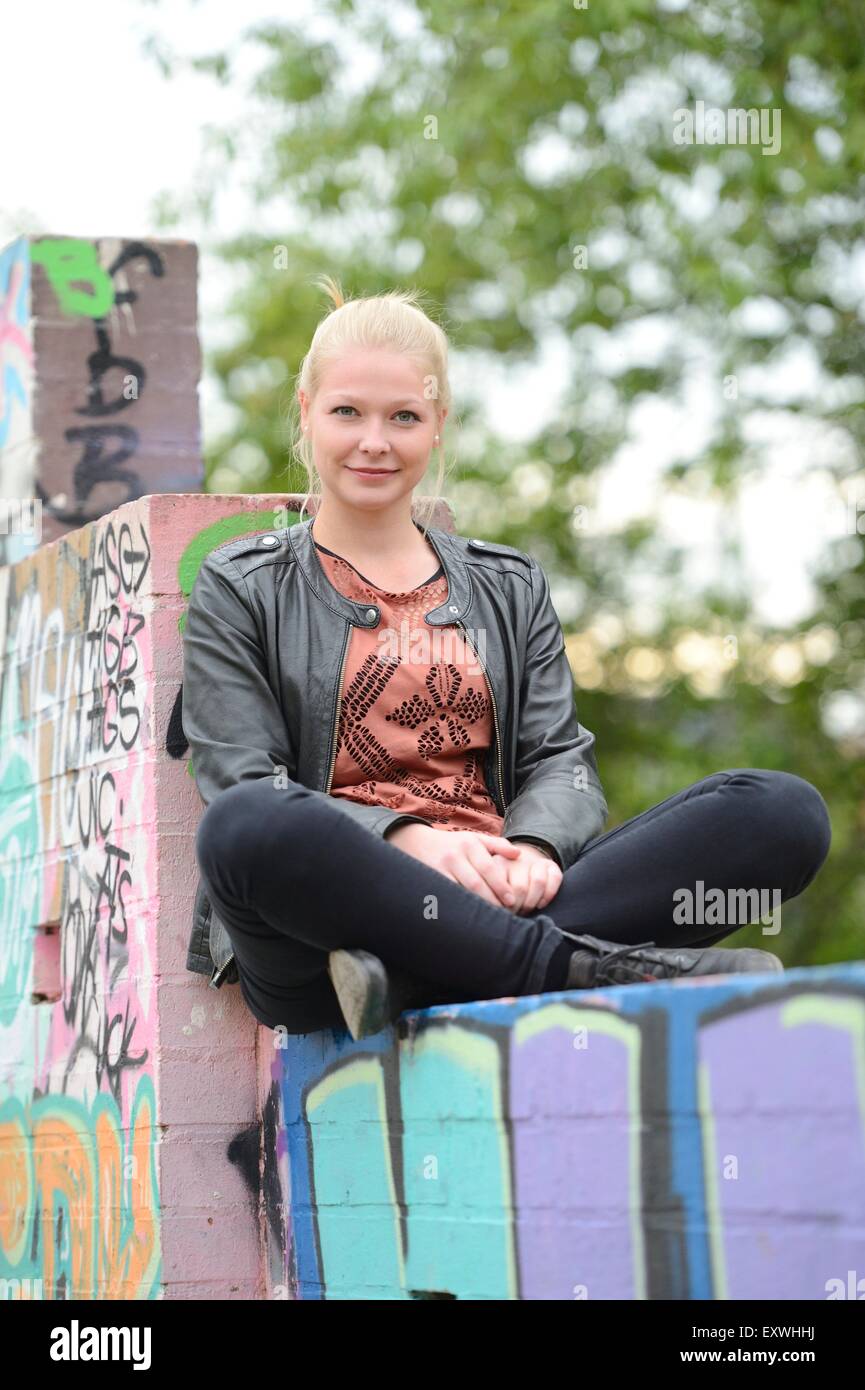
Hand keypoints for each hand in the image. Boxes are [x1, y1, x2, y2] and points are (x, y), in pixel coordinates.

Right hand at [384, 824, 523, 909]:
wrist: (416, 842)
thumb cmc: (452, 844)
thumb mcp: (474, 838)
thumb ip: (497, 845)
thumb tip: (519, 854)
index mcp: (470, 844)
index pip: (489, 869)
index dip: (501, 886)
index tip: (512, 901)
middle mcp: (455, 855)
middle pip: (477, 883)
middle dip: (492, 900)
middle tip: (505, 914)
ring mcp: (441, 867)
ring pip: (462, 891)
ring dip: (477, 906)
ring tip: (490, 919)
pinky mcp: (431, 879)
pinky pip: (449, 895)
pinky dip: (460, 906)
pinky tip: (469, 917)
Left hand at [499, 843, 562, 913]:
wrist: (521, 868)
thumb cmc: (503, 887)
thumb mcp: (493, 889)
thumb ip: (492, 896)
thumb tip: (496, 909)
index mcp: (498, 863)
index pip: (501, 886)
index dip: (504, 904)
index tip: (504, 911)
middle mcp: (516, 858)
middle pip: (520, 887)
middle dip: (518, 906)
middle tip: (514, 913)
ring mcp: (534, 860)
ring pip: (539, 881)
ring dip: (532, 902)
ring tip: (525, 910)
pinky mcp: (550, 864)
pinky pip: (555, 878)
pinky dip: (548, 895)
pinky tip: (540, 904)